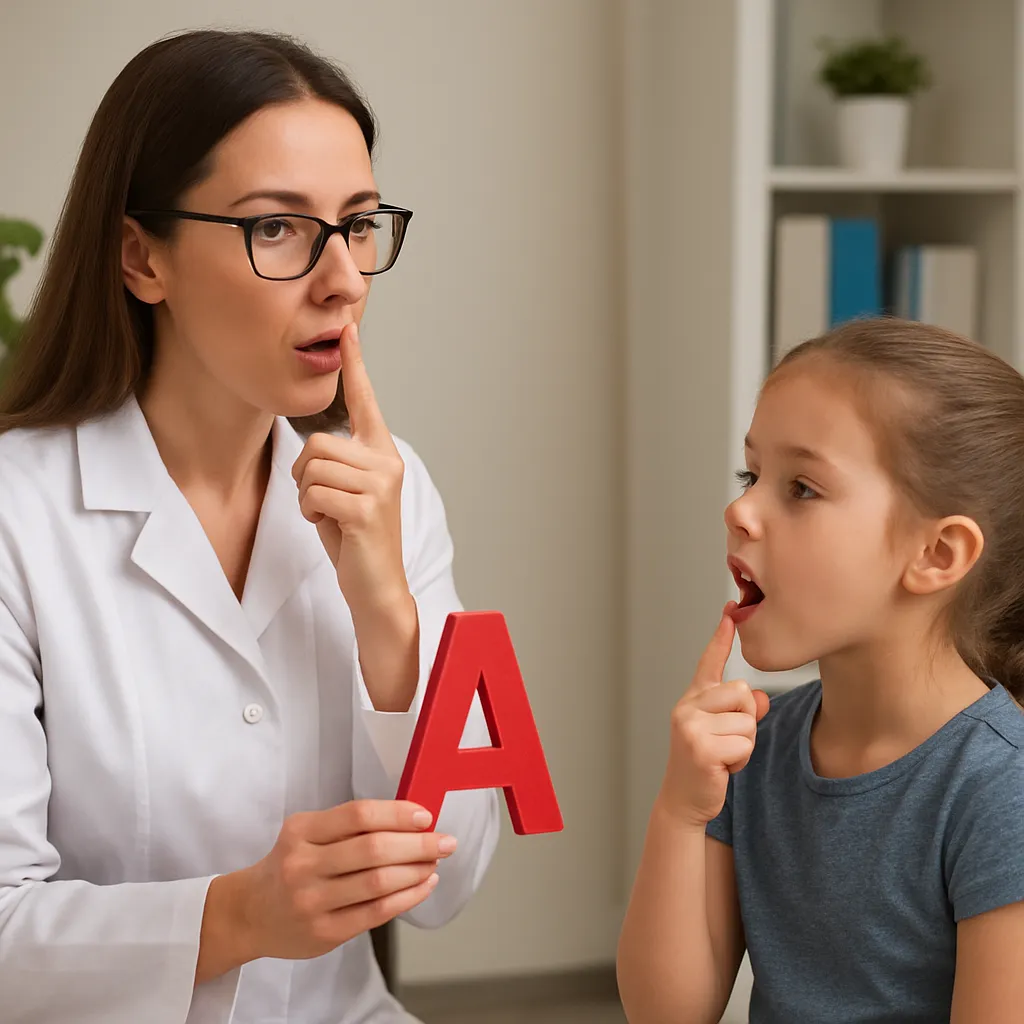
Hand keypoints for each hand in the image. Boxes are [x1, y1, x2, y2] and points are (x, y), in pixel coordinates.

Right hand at [237, 800, 456, 961]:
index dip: (398, 814)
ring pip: (378, 882)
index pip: (358, 815)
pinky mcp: (324, 932)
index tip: (426, 816)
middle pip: (373, 850)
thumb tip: (411, 820)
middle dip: (418, 844)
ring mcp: (312, 902)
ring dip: (417, 870)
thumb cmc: (291, 865)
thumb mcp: (306, 834)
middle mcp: (303, 865)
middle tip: (444, 841)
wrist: (251, 913)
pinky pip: (376, 912)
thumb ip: (350, 826)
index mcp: (301, 831)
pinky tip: (423, 885)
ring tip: (434, 862)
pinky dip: (407, 897)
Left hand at [292, 323, 407, 614]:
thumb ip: (337, 462)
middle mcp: (386, 462)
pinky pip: (314, 493)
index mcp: (382, 453)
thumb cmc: (355, 538)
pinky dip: (311, 513)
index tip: (347, 330)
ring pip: (312, 468)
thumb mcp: (346, 491)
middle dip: (304, 475)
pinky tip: (331, 526)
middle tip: (323, 502)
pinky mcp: (367, 508)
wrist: (377, 586)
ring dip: (307, 496)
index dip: (355, 366)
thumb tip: (314, 448)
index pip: (365, 402)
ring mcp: (380, 485)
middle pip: (316, 444)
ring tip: (330, 516)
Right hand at [658, 607, 769, 828]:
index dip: (721, 637)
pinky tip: (720, 768)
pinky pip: (743, 745)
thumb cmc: (706, 764)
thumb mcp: (727, 732)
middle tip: (725, 742)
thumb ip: (746, 711)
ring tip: (722, 756)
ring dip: (743, 745)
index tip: (730, 612)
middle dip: (746, 721)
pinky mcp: (699, 747)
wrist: (684, 800)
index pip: (709, 662)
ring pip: (747, 722)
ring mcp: (690, 725)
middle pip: (743, 693)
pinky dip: (739, 761)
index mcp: (694, 698)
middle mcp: (688, 706)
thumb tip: (763, 698)